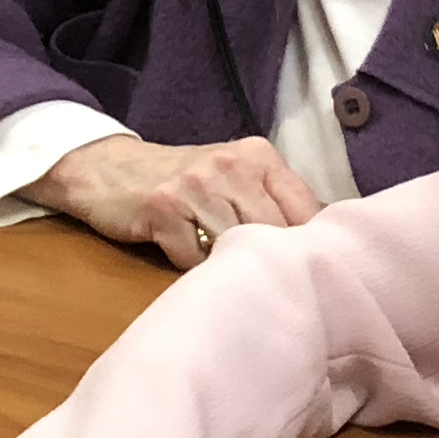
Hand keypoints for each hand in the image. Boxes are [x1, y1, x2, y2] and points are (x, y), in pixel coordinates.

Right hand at [31, 132, 321, 268]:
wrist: (108, 170)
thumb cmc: (182, 185)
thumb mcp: (235, 179)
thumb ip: (276, 203)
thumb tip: (330, 246)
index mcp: (258, 156)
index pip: (306, 209)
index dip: (311, 246)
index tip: (309, 272)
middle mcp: (230, 165)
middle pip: (275, 232)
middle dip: (272, 262)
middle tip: (263, 281)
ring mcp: (195, 186)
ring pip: (236, 247)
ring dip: (230, 267)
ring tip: (222, 270)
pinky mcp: (162, 209)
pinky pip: (194, 259)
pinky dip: (192, 268)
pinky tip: (183, 255)